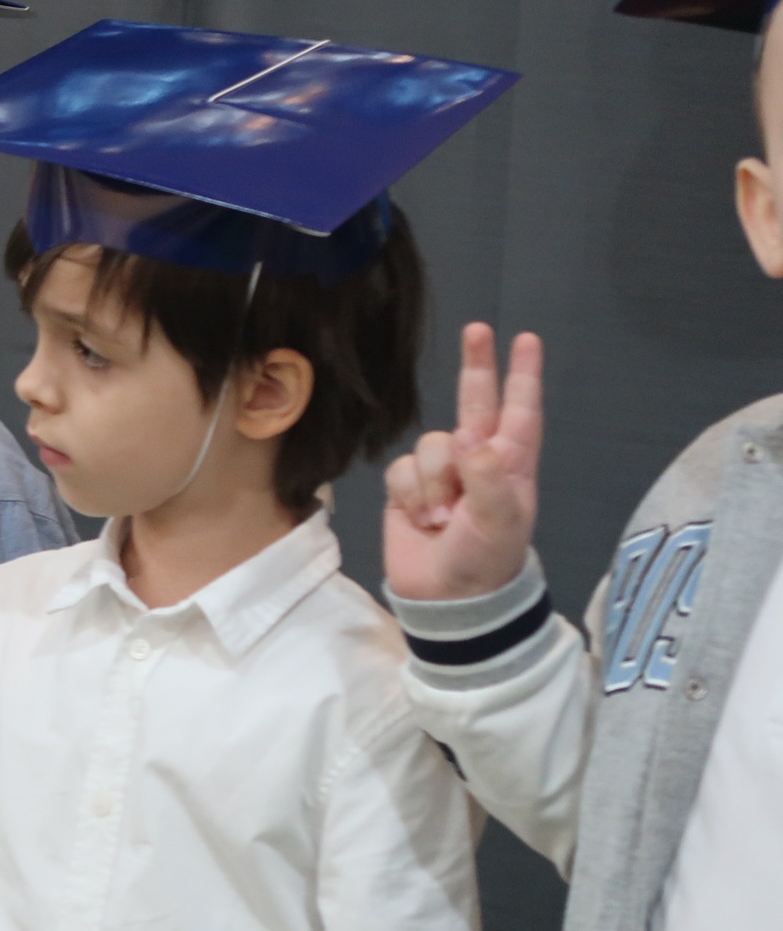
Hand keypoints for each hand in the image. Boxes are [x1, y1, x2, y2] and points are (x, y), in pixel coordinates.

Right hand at [383, 323, 542, 600]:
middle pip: (473, 402)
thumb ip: (488, 480)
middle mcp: (477, 460)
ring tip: (442, 519)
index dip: (523, 376)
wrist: (446, 600)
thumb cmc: (486, 560)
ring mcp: (441, 474)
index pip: (520, 411)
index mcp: (510, 465)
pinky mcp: (408, 488)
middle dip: (475, 367)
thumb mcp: (499, 523)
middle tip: (476, 329)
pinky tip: (421, 520)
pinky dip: (410, 494)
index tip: (527, 339)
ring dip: (433, 482)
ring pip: (430, 444)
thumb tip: (468, 440)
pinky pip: (402, 468)